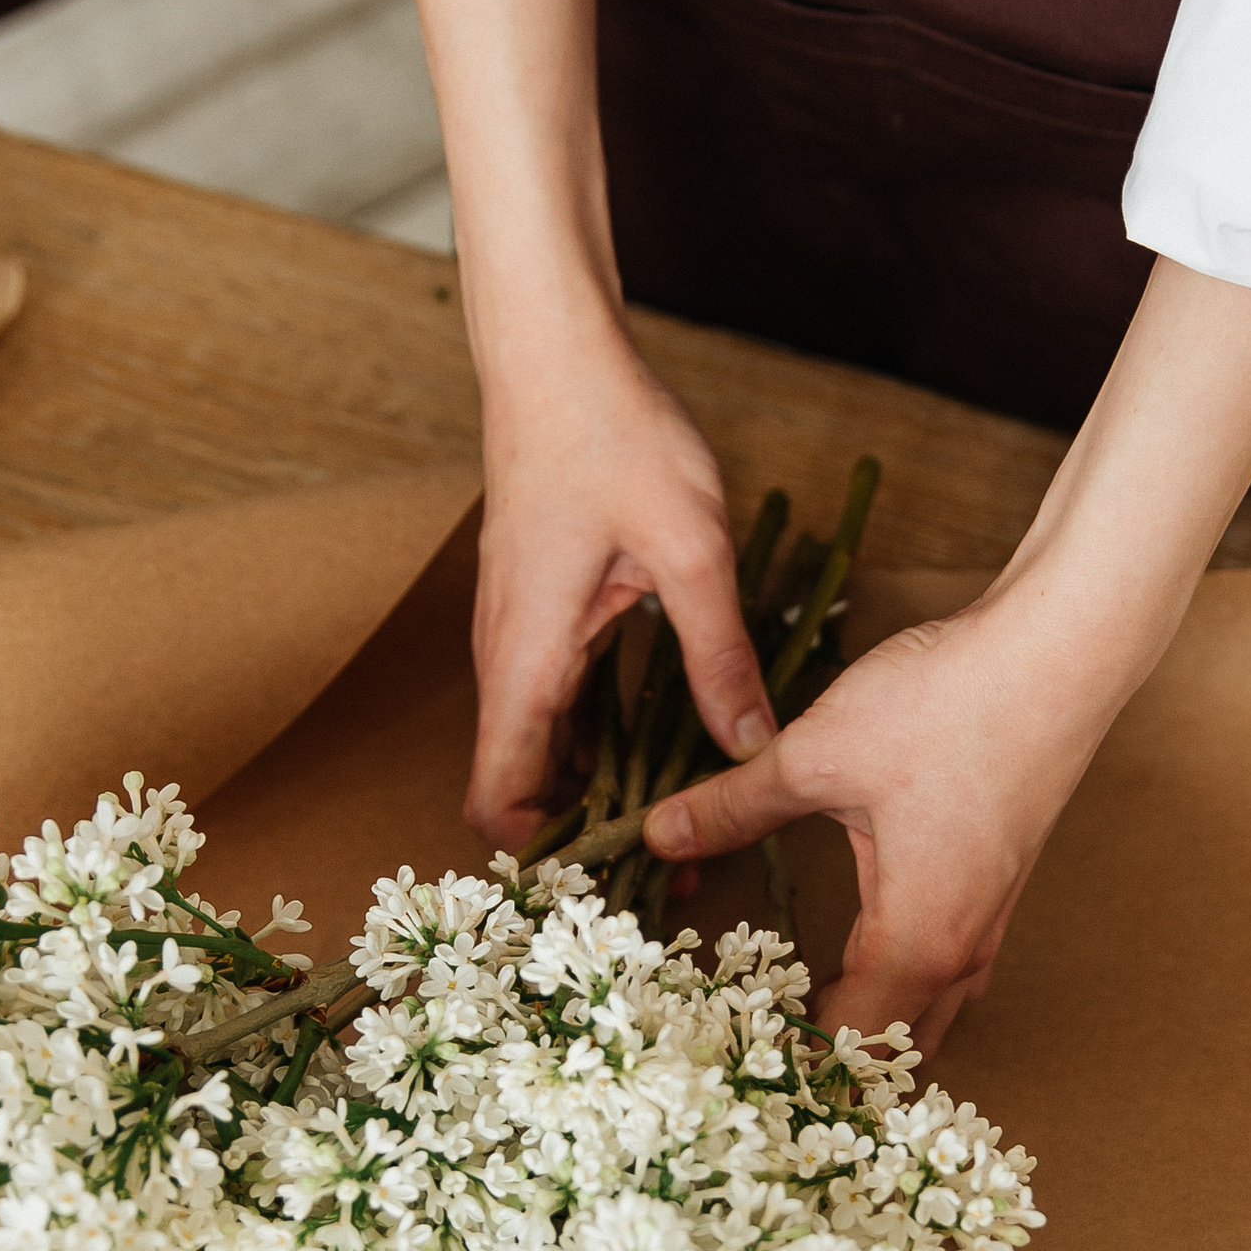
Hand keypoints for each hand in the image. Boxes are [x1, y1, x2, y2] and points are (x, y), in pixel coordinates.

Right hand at [467, 319, 774, 847]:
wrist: (555, 359)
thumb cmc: (612, 440)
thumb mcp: (690, 553)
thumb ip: (720, 656)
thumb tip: (753, 745)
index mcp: (525, 660)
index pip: (497, 798)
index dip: (542, 859)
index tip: (613, 891)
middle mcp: (506, 659)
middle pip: (520, 786)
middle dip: (586, 842)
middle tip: (668, 887)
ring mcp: (518, 636)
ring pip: (542, 746)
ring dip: (598, 792)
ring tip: (678, 833)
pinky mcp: (540, 613)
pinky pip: (560, 702)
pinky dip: (600, 742)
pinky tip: (663, 753)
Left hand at [643, 585, 1121, 1055]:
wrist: (1061, 652)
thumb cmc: (949, 706)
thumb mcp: (818, 756)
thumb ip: (735, 806)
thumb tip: (656, 834)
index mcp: (916, 941)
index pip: (848, 1049)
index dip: (786, 1067)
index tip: (726, 1059)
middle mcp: (960, 950)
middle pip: (894, 1052)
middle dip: (827, 1063)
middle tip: (750, 1044)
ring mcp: (986, 920)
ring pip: (925, 1013)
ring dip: (868, 1025)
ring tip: (793, 1016)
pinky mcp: (994, 885)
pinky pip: (941, 970)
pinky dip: (895, 983)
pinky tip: (854, 953)